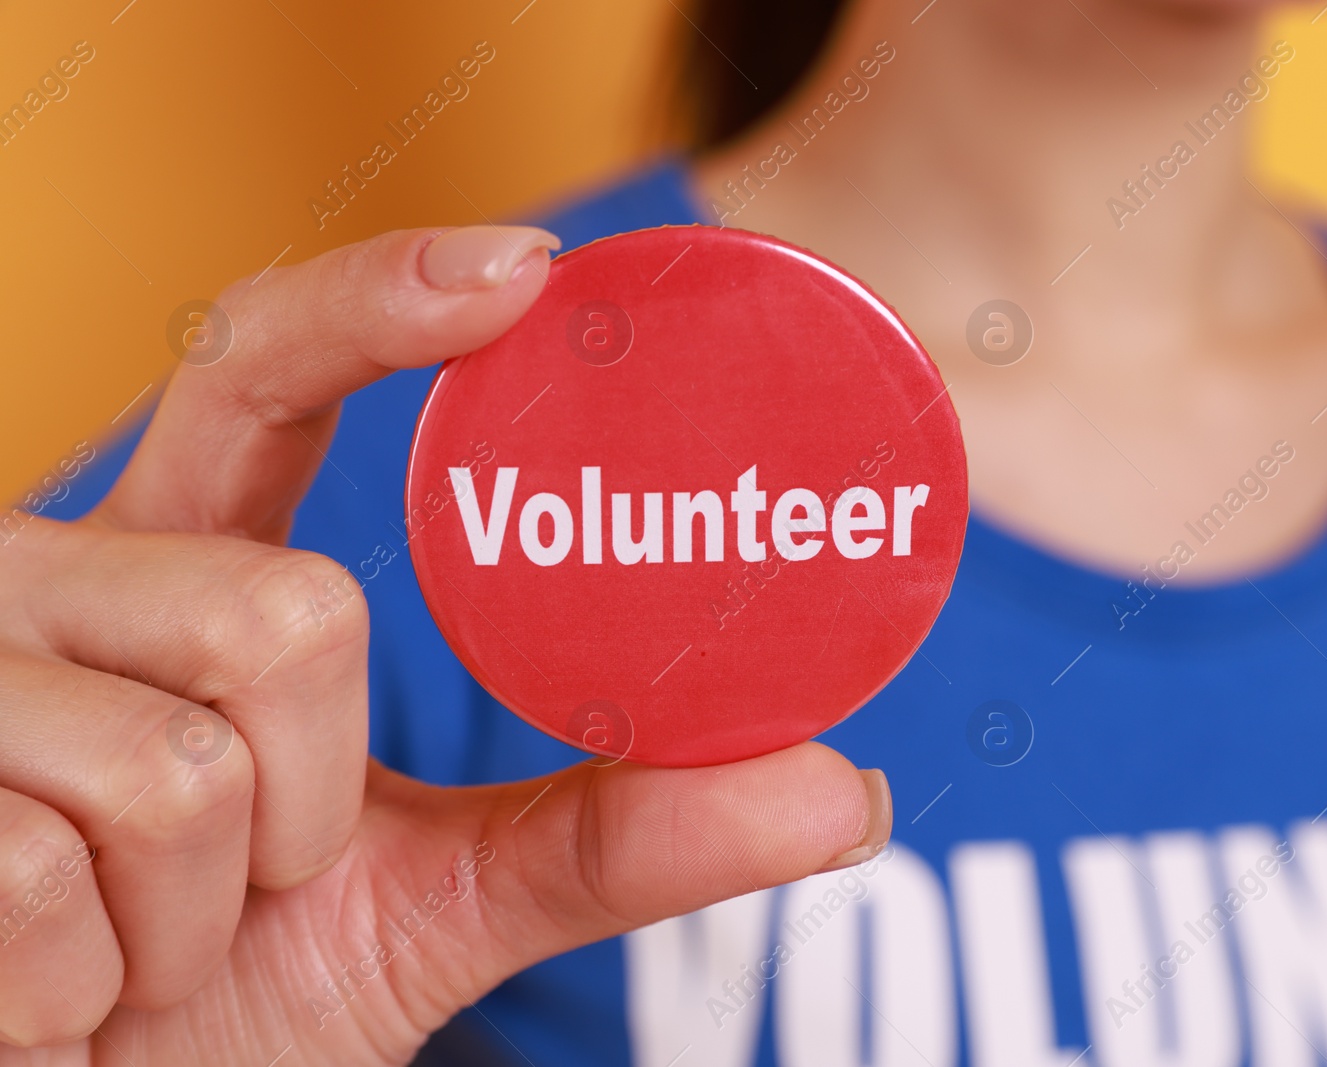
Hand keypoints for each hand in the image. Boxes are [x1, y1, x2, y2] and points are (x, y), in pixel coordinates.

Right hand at [0, 226, 890, 1064]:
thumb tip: (842, 789)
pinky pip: (46, 879)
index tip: (528, 272)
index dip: (381, 303)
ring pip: (178, 761)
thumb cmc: (229, 994)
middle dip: (304, 797)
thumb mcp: (427, 902)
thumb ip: (612, 839)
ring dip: (199, 910)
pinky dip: (83, 978)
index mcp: (184, 562)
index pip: (264, 372)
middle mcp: (59, 580)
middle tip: (250, 880)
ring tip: (141, 939)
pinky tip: (41, 984)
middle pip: (285, 613)